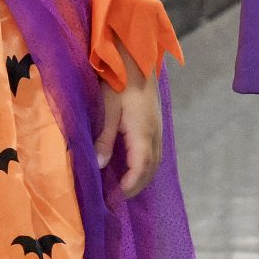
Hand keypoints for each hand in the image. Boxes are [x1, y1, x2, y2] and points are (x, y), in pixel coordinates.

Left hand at [94, 43, 162, 197]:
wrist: (136, 59)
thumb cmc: (118, 81)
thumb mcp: (107, 109)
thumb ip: (105, 138)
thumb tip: (101, 165)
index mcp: (142, 132)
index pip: (140, 168)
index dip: (129, 186)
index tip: (114, 198)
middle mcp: (155, 134)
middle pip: (151, 169)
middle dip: (135, 186)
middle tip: (115, 199)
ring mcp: (157, 129)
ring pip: (155, 162)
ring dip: (141, 177)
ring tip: (123, 188)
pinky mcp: (155, 125)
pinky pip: (154, 153)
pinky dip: (144, 167)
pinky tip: (131, 168)